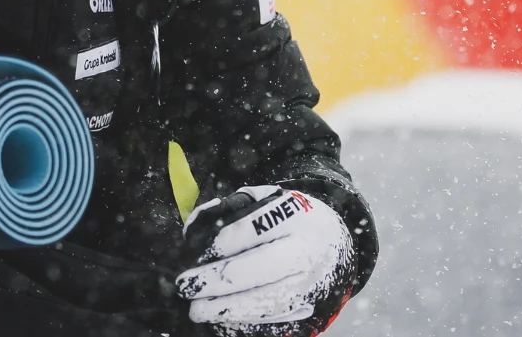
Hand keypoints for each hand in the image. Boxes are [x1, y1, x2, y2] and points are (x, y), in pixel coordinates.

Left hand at [175, 185, 354, 335]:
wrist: (336, 241)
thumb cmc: (288, 217)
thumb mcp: (266, 198)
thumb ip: (229, 207)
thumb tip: (195, 229)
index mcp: (295, 216)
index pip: (251, 229)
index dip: (218, 244)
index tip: (193, 252)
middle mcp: (307, 251)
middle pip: (259, 269)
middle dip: (217, 280)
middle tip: (185, 285)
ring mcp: (312, 283)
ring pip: (269, 302)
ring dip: (228, 310)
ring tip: (198, 310)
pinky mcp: (312, 308)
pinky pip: (277, 321)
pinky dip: (247, 324)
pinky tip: (222, 321)